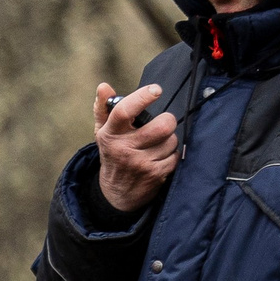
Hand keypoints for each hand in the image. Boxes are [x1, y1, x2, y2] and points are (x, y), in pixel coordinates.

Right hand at [94, 82, 179, 213]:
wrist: (115, 194)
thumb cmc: (113, 155)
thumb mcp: (104, 133)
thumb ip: (103, 108)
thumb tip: (103, 87)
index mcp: (110, 134)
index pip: (124, 111)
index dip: (142, 97)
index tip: (155, 90)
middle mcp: (124, 148)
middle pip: (162, 125)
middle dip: (167, 121)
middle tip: (161, 125)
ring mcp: (140, 163)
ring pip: (171, 140)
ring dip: (168, 141)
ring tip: (156, 146)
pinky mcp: (154, 174)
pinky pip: (175, 156)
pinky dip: (171, 156)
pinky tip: (159, 159)